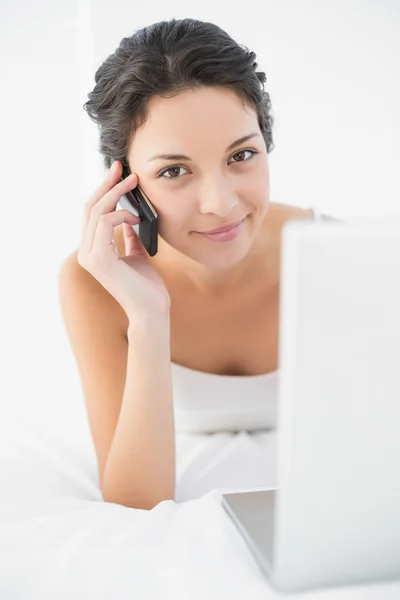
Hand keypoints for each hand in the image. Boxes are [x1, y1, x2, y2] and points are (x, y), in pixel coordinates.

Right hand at [77, 161, 170, 320]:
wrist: (152, 310)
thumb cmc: (147, 286)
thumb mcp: (137, 253)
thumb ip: (129, 235)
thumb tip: (128, 217)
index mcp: (93, 250)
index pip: (92, 213)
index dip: (104, 190)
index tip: (119, 174)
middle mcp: (86, 252)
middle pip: (90, 207)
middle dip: (107, 184)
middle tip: (122, 167)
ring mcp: (90, 256)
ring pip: (97, 212)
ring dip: (116, 193)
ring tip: (134, 183)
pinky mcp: (100, 260)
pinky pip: (105, 224)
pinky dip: (122, 214)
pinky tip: (136, 217)